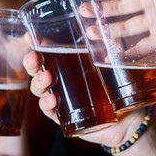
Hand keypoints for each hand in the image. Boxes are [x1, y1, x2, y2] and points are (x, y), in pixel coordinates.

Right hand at [23, 48, 142, 147]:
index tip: (29, 37)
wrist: (126, 120)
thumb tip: (106, 35)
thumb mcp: (111, 69)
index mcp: (66, 68)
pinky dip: (48, 104)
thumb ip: (107, 53)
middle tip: (34, 58)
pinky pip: (49, 111)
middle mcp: (59, 83)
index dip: (36, 46)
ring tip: (47, 78)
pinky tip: (53, 99)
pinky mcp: (63, 118)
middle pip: (37, 71)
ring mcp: (59, 100)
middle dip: (32, 64)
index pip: (47, 54)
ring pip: (39, 90)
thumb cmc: (117, 90)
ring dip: (40, 82)